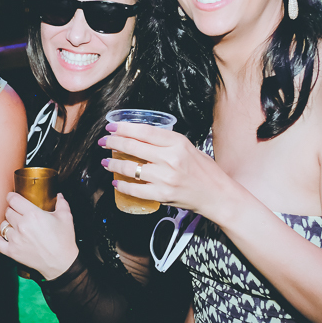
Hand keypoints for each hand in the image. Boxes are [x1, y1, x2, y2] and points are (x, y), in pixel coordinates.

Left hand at [0, 193, 77, 280]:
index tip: (12, 197)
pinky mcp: (12, 251)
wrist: (62, 263)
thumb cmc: (64, 241)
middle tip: (18, 213)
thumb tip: (59, 195)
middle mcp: (22, 225)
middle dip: (12, 210)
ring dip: (8, 224)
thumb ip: (62, 203)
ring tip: (15, 226)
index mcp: (33, 214)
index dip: (11, 196)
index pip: (13, 199)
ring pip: (3, 225)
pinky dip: (0, 239)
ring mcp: (15, 239)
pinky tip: (6, 238)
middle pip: (8, 211)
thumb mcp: (66, 218)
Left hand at [100, 123, 227, 219]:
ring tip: (106, 162)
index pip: (144, 131)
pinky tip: (116, 182)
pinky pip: (134, 189)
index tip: (111, 127)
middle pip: (133, 147)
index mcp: (177, 143)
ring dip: (113, 164)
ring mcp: (165, 178)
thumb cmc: (205, 171)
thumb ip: (167, 142)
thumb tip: (140, 136)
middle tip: (104, 142)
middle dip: (113, 142)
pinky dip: (122, 186)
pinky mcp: (162, 194)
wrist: (217, 195)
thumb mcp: (188, 148)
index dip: (123, 128)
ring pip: (129, 168)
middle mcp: (170, 158)